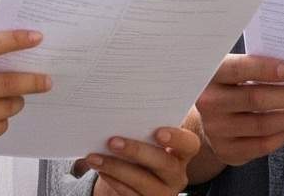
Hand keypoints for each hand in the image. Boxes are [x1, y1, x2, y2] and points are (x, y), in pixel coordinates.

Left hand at [72, 120, 201, 195]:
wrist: (138, 174)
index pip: (190, 144)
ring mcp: (163, 192)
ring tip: (94, 156)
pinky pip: (130, 195)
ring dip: (116, 168)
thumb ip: (148, 120)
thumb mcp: (150, 133)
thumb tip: (130, 97)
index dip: (177, 138)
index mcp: (183, 152)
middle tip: (112, 141)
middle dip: (136, 151)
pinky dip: (113, 181)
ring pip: (143, 182)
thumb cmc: (145, 144)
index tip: (158, 132)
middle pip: (163, 163)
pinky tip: (100, 169)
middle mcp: (177, 175)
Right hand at [188, 54, 283, 176]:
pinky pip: (262, 145)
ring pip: (262, 125)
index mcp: (211, 75)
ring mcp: (216, 130)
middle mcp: (209, 103)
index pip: (237, 69)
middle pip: (254, 99)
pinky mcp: (227, 151)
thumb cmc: (232, 87)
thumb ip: (257, 67)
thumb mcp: (236, 71)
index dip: (264, 69)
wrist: (209, 119)